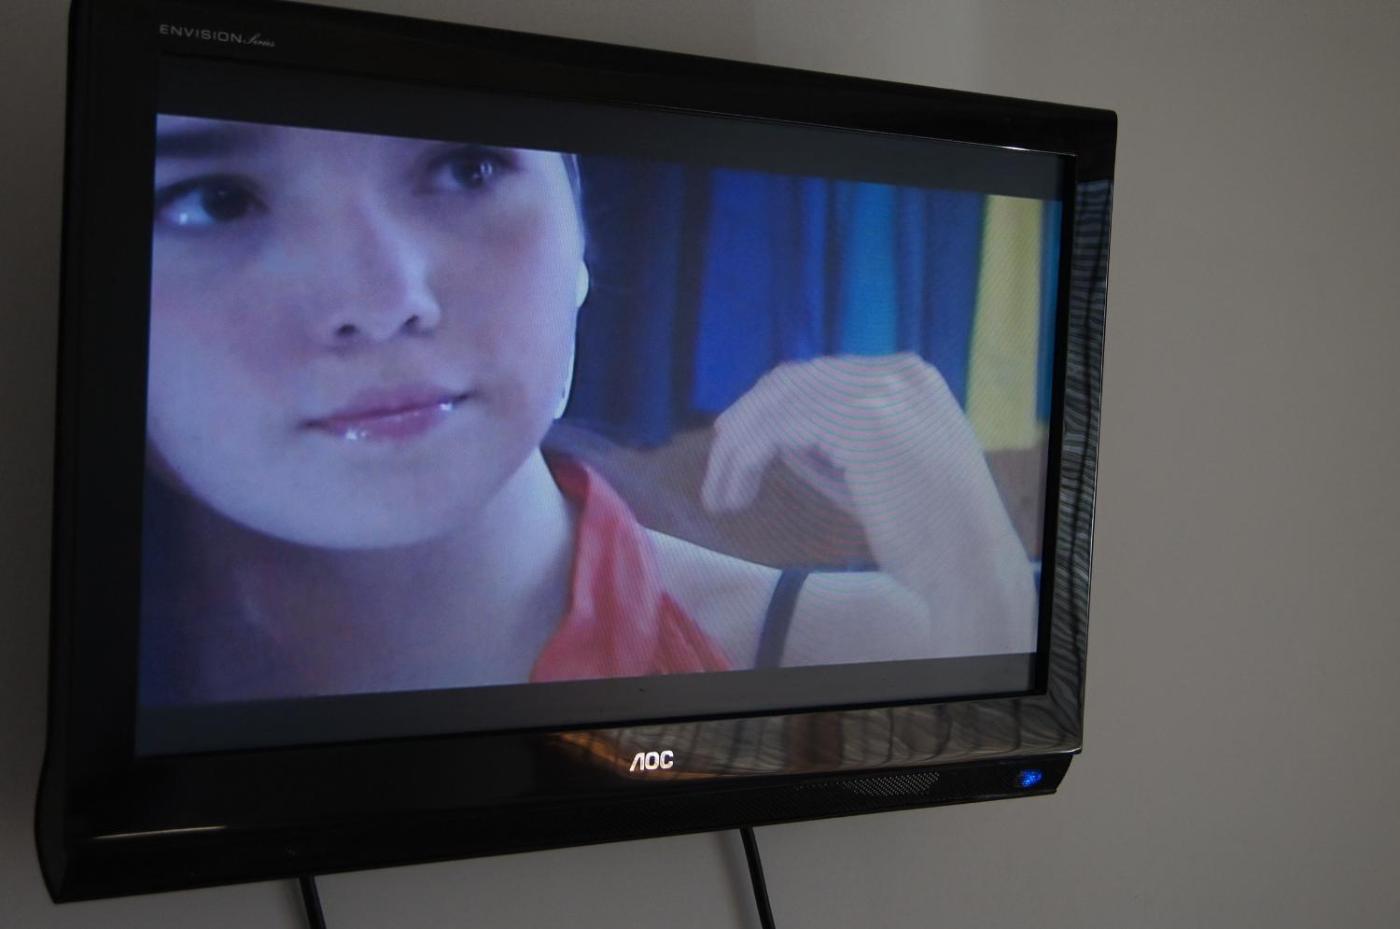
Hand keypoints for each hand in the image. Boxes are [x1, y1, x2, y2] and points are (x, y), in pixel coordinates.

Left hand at [701, 353, 1035, 652]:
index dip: (769, 408)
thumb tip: (774, 433)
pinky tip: (736, 494)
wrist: (967, 563)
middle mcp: (896, 372)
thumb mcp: (878, 470)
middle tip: (718, 473)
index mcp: (908, 377)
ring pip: (778, 403)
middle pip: (793, 381)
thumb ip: (832, 442)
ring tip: (721, 496)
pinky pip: (777, 427)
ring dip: (737, 451)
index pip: (819, 376)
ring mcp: (881, 390)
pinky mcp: (862, 419)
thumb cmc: (928, 531)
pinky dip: (744, 460)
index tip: (736, 448)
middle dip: (746, 424)